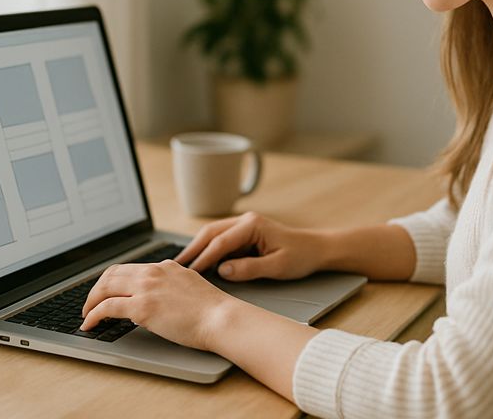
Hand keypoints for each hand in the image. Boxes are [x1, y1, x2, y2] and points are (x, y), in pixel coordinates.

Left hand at [80, 260, 235, 350]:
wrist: (220, 317)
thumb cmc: (212, 309)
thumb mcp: (191, 286)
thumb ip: (173, 284)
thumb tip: (160, 295)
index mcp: (165, 267)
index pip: (129, 268)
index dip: (113, 280)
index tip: (107, 292)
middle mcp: (153, 272)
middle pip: (112, 273)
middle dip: (97, 289)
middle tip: (91, 304)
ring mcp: (146, 288)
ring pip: (105, 287)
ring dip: (91, 301)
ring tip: (87, 315)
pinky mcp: (142, 307)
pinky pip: (107, 307)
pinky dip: (93, 315)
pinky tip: (90, 324)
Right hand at [175, 211, 325, 280]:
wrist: (316, 249)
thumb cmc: (300, 257)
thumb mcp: (277, 267)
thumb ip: (249, 269)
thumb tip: (222, 271)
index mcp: (253, 225)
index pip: (221, 242)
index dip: (204, 257)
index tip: (190, 272)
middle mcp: (245, 220)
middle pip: (210, 232)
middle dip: (192, 249)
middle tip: (176, 266)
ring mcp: (244, 225)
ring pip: (212, 234)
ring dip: (197, 248)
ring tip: (182, 265)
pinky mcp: (244, 233)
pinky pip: (221, 240)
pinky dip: (208, 250)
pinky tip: (199, 263)